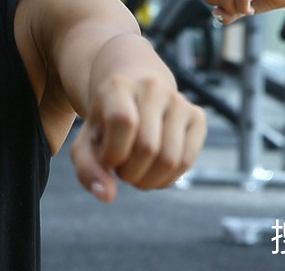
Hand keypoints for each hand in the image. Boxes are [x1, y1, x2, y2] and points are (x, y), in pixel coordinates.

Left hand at [70, 74, 205, 202]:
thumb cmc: (105, 124)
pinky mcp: (197, 115)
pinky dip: (168, 179)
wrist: (131, 96)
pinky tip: (154, 172)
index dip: (114, 152)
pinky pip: (187, 161)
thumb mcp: (87, 143)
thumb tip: (107, 196)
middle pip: (148, 146)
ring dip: (149, 180)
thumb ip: (88, 169)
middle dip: (130, 173)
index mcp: (118, 86)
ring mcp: (178, 100)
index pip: (123, 122)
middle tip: (121, 170)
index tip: (107, 159)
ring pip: (170, 158)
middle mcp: (151, 87)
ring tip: (136, 172)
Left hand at [197, 0, 284, 24]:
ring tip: (246, 9)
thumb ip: (226, 11)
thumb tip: (215, 14)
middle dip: (222, 6)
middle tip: (238, 9)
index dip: (211, 1)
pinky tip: (252, 9)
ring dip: (234, 9)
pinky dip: (244, 9)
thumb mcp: (241, 6)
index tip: (227, 6)